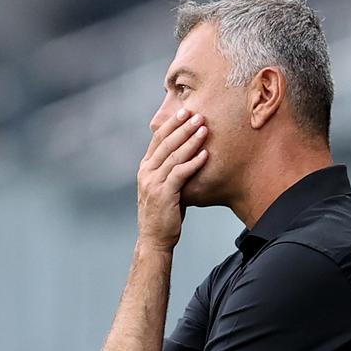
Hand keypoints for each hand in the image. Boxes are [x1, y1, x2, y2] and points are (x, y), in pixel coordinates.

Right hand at [137, 108, 208, 250]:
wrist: (154, 239)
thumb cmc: (163, 213)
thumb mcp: (163, 187)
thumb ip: (170, 171)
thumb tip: (187, 155)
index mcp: (145, 168)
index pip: (157, 139)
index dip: (171, 124)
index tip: (185, 112)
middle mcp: (146, 172)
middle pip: (166, 143)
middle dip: (183, 127)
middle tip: (198, 115)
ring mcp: (153, 183)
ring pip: (173, 156)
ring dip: (190, 141)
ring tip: (204, 129)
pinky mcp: (164, 194)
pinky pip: (180, 174)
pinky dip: (193, 163)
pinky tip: (205, 155)